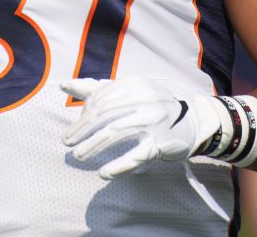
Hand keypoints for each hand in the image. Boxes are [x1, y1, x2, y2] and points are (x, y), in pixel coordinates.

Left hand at [61, 75, 222, 179]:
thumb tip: (64, 85)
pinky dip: (119, 165)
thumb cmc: (152, 107)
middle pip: (105, 114)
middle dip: (82, 130)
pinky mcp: (162, 143)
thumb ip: (96, 89)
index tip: (75, 129)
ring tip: (79, 156)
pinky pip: (137, 155)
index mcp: (135, 84)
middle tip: (67, 142)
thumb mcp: (129, 92)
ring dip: (94, 146)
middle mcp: (146, 99)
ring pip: (117, 132)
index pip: (101, 98)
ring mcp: (155, 121)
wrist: (192, 122)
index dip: (84, 114)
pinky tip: (104, 173)